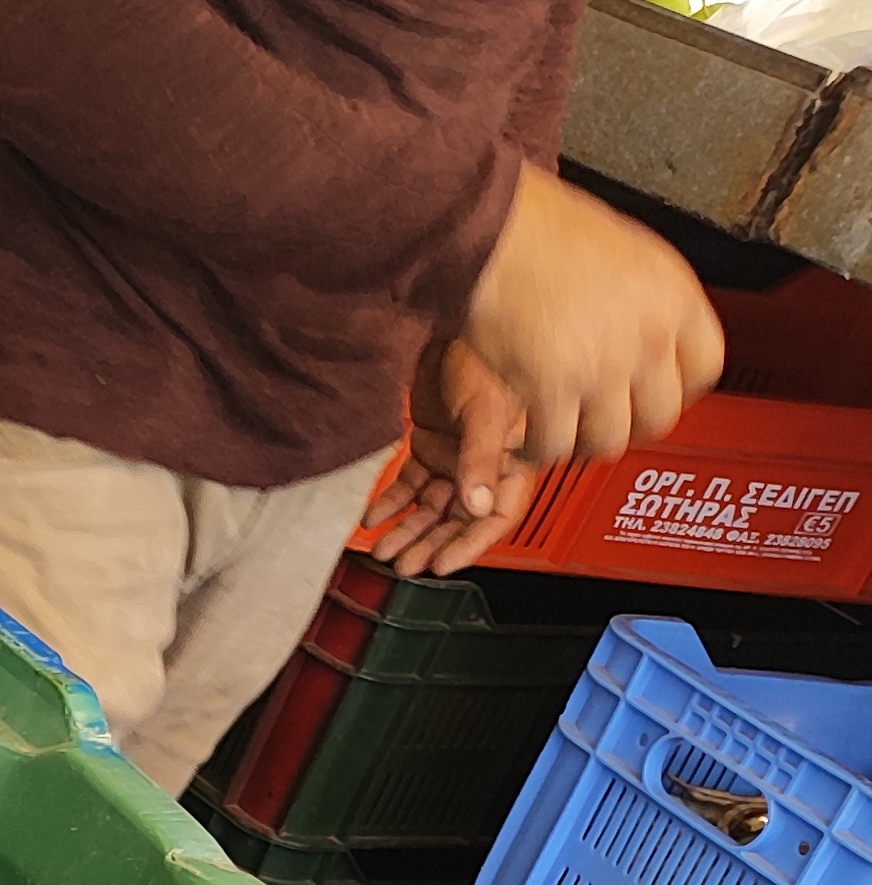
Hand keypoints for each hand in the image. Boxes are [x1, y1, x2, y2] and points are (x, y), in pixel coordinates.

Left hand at [368, 338, 536, 577]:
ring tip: (384, 551)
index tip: (441, 566)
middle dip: (431, 544)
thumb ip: (483, 459)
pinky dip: (391, 502)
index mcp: (513, 459)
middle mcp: (484, 463)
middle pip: (459, 518)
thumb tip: (477, 506)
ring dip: (408, 530)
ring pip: (431, 506)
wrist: (455, 318)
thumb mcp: (488, 409)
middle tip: (404, 566)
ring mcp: (455, 454)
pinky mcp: (429, 442)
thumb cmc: (488, 353)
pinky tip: (372, 517)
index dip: (470, 545)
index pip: (497, 517)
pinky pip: (409, 482)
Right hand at [457, 163, 724, 466]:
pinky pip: (554, 445)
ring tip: (561, 433)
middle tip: (606, 423)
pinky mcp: (551, 389)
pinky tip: (526, 439)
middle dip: (630, 426)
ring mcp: (601, 367)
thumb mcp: (629, 254)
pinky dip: (538, 451)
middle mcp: (647, 336)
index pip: (705, 369)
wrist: (495, 230)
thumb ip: (647, 300)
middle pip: (660, 416)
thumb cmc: (546, 229)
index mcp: (674, 298)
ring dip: (583, 444)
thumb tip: (647, 332)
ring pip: (609, 441)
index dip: (679, 391)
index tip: (656, 394)